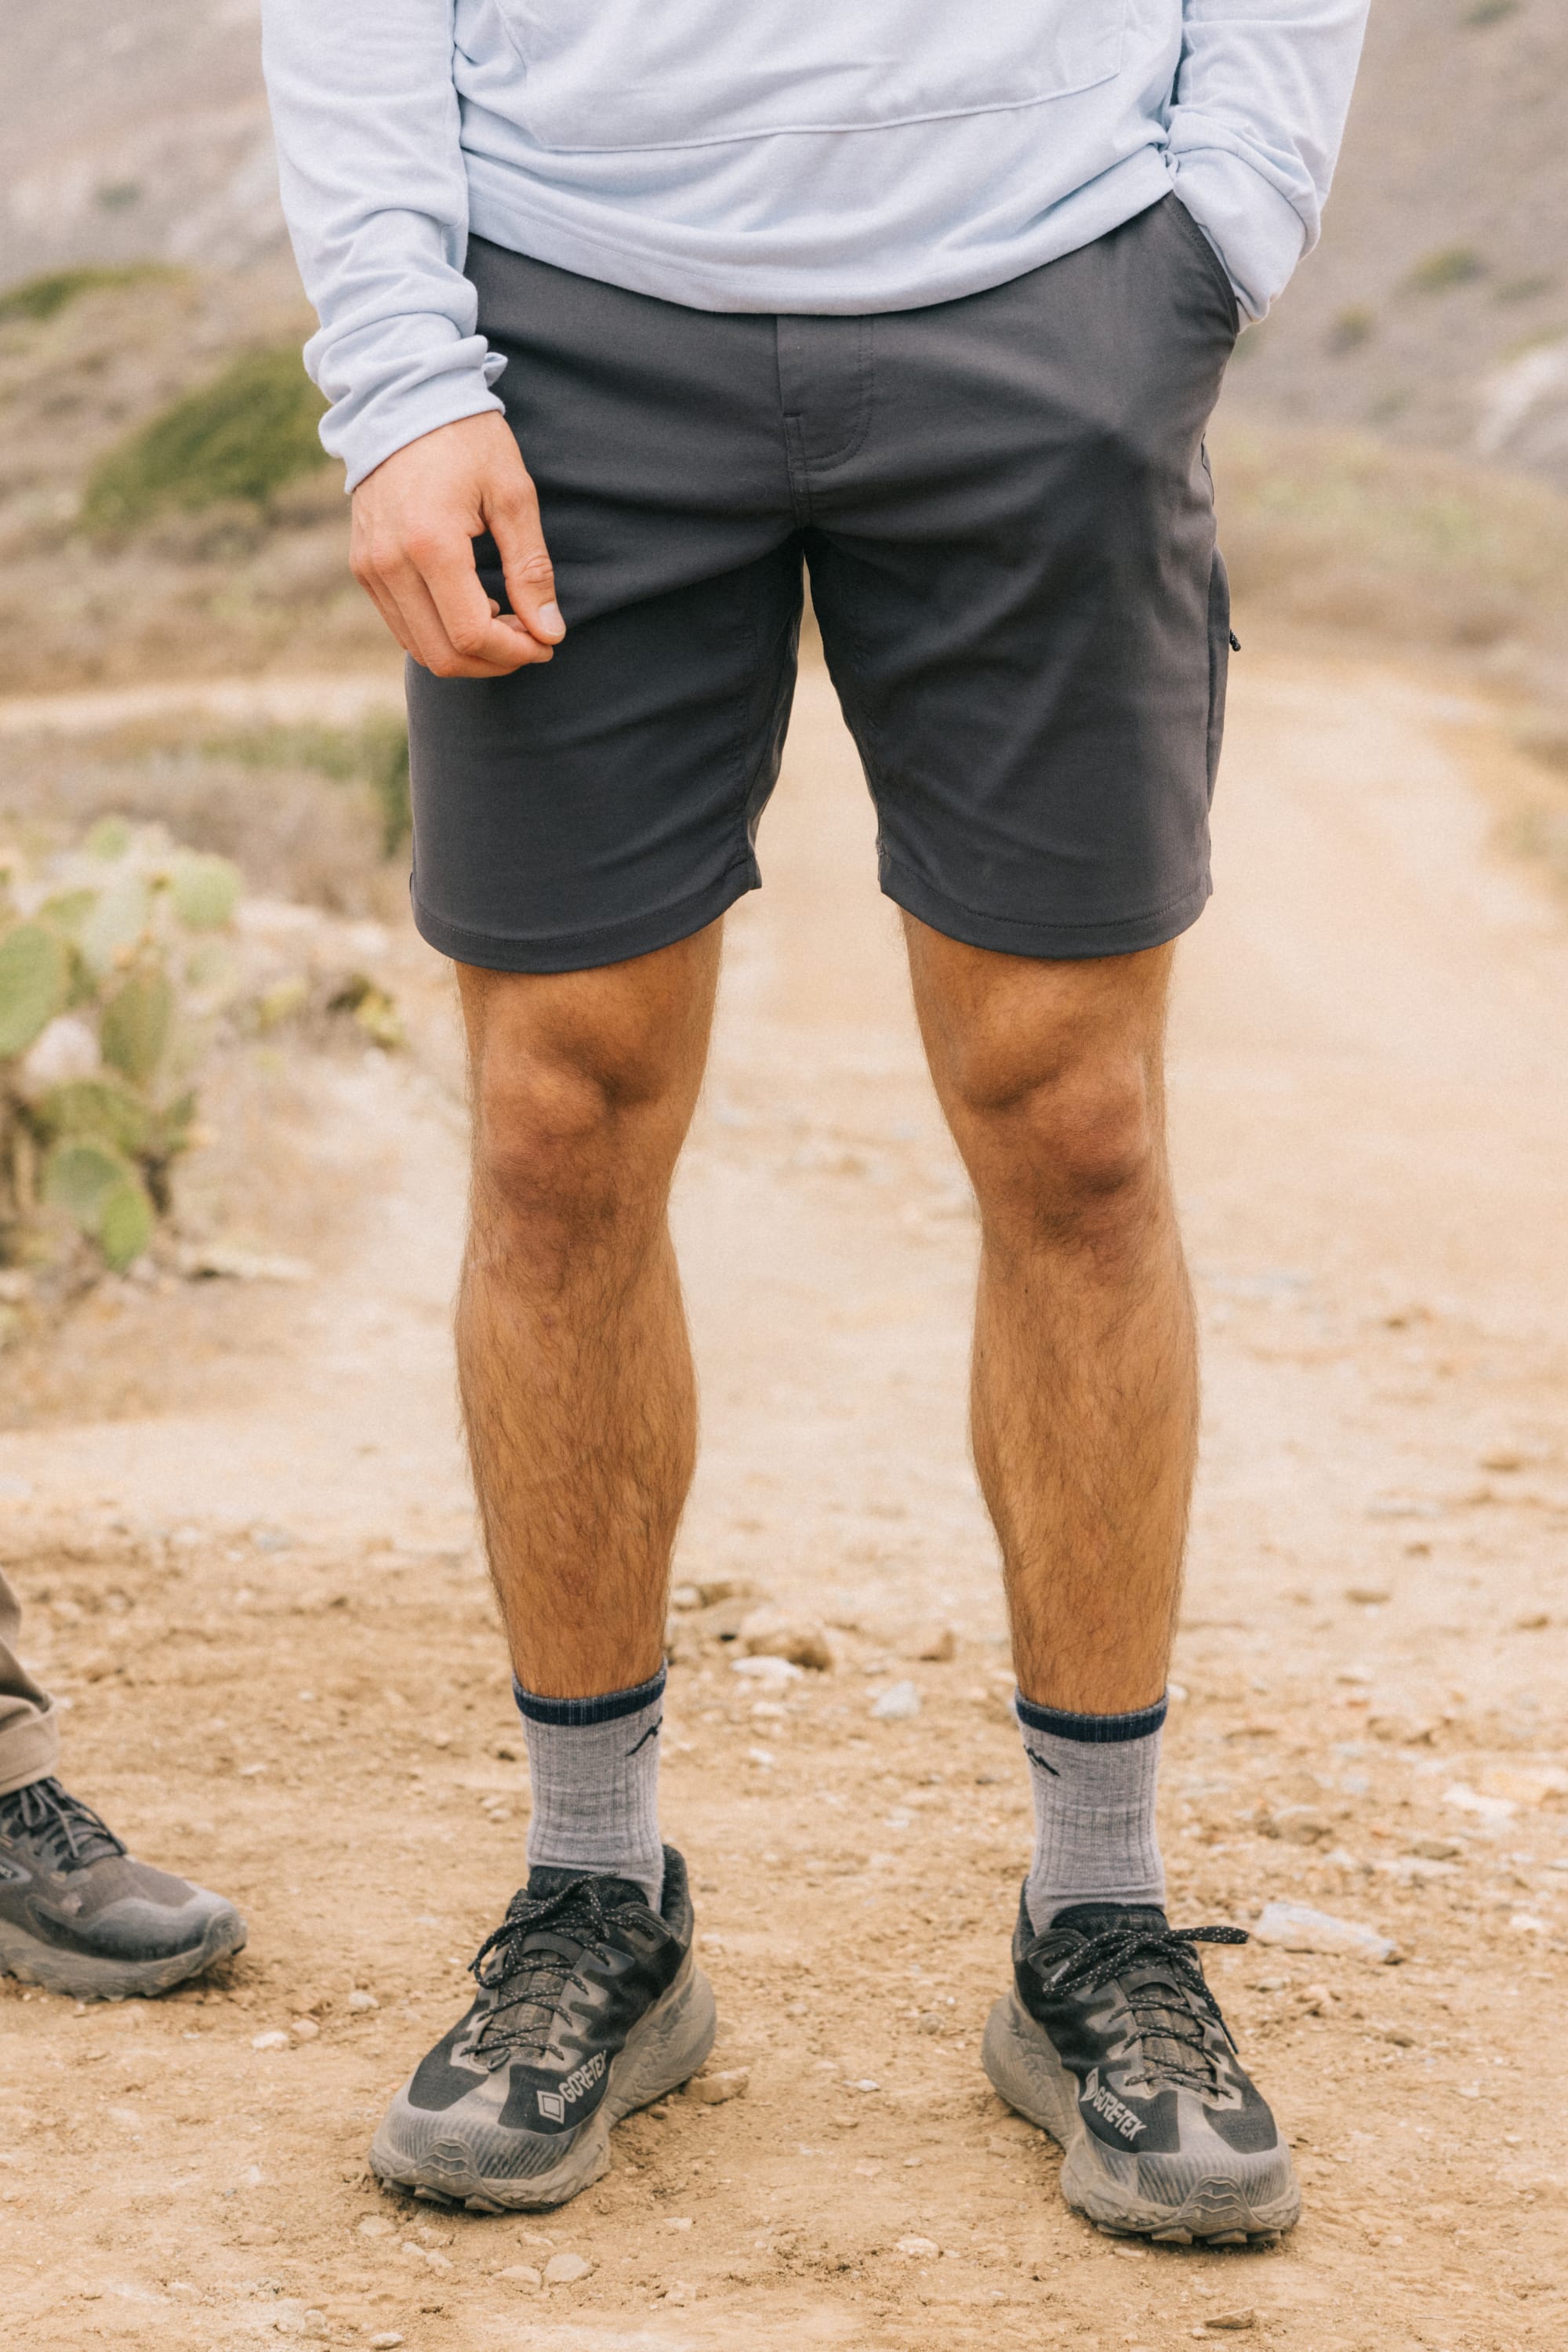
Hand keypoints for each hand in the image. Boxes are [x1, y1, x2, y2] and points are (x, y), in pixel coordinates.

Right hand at [350, 412, 564, 676]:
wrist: (402, 399)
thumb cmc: (466, 439)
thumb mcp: (513, 495)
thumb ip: (531, 569)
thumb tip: (550, 633)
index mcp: (431, 544)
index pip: (472, 635)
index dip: (515, 653)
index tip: (547, 643)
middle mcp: (390, 563)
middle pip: (443, 655)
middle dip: (494, 661)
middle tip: (531, 639)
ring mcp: (369, 567)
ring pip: (419, 649)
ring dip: (468, 652)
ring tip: (506, 621)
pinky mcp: (362, 566)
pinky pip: (402, 625)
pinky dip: (440, 632)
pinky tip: (473, 606)